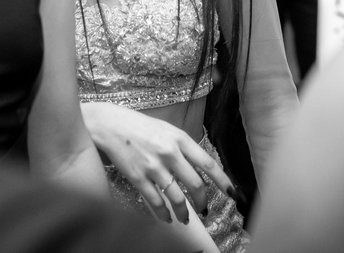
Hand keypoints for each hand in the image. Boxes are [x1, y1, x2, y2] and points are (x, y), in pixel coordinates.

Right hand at [80, 102, 234, 224]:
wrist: (110, 125)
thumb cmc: (140, 126)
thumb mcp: (167, 129)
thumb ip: (183, 147)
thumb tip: (198, 167)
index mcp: (180, 139)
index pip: (209, 164)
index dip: (223, 181)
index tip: (233, 193)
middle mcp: (170, 153)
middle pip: (196, 185)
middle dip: (203, 201)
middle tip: (203, 208)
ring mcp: (154, 167)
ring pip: (177, 198)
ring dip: (184, 213)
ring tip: (185, 218)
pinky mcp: (138, 178)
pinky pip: (156, 202)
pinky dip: (163, 213)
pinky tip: (166, 218)